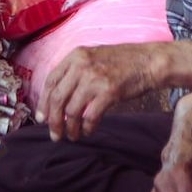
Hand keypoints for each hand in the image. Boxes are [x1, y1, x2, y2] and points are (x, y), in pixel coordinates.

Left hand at [36, 44, 160, 141]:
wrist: (149, 61)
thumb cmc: (123, 62)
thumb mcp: (93, 58)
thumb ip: (76, 72)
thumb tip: (58, 99)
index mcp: (75, 56)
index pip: (51, 81)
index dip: (44, 103)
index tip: (42, 118)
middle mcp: (81, 65)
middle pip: (58, 98)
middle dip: (53, 121)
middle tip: (55, 135)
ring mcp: (95, 78)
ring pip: (72, 110)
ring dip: (70, 128)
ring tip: (73, 136)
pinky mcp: (108, 91)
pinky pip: (90, 116)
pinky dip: (87, 128)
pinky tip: (88, 131)